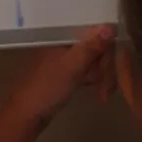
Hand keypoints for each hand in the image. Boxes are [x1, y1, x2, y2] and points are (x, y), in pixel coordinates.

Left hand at [1, 25, 115, 131]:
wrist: (27, 114)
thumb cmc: (48, 87)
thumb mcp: (72, 66)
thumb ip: (91, 46)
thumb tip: (110, 26)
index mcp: (63, 36)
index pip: (95, 32)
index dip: (108, 49)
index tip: (114, 67)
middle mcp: (65, 43)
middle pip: (97, 47)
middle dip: (106, 68)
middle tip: (106, 90)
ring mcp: (66, 59)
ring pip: (94, 61)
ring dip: (102, 77)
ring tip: (102, 96)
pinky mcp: (66, 74)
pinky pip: (88, 71)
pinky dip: (95, 81)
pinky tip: (99, 94)